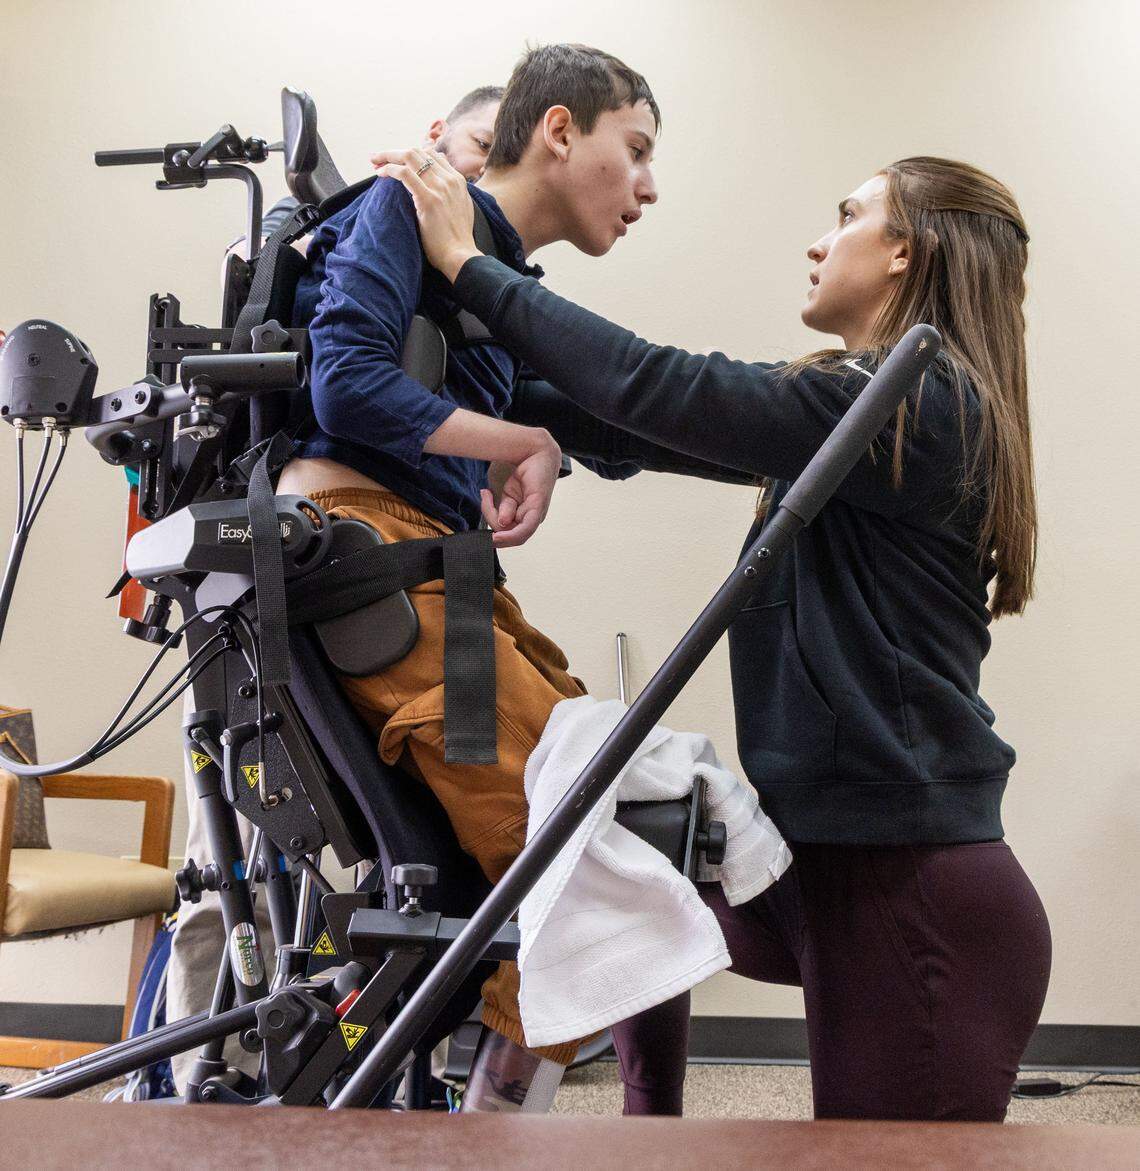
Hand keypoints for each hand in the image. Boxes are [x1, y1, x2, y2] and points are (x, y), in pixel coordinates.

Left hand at [371, 148, 479, 281]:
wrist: (461, 256)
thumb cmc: (457, 240)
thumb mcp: (461, 210)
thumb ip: (450, 195)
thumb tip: (437, 190)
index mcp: (458, 181)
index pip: (433, 155)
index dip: (412, 156)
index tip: (398, 164)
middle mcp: (450, 180)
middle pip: (419, 152)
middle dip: (395, 152)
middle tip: (379, 159)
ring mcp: (440, 188)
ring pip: (410, 157)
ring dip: (389, 157)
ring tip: (375, 164)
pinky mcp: (428, 199)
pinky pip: (405, 174)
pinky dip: (390, 169)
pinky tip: (380, 174)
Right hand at [479, 435, 561, 547]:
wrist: (535, 449)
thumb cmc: (522, 470)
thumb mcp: (506, 493)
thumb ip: (501, 510)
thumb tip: (501, 522)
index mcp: (523, 516)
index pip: (505, 534)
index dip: (491, 526)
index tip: (483, 503)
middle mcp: (531, 518)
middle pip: (506, 535)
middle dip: (490, 520)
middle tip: (485, 497)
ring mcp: (536, 514)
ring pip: (511, 532)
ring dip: (494, 517)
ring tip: (487, 495)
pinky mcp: (538, 506)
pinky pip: (526, 528)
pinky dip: (512, 533)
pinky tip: (500, 523)